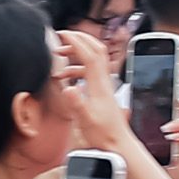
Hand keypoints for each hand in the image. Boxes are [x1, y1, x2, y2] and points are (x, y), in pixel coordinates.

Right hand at [55, 31, 130, 149]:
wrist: (118, 144)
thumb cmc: (103, 134)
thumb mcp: (86, 120)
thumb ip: (77, 104)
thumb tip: (69, 88)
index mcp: (100, 85)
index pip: (90, 55)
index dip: (76, 41)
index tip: (62, 33)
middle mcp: (104, 82)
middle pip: (96, 50)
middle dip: (80, 39)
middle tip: (62, 36)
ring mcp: (104, 86)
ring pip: (93, 59)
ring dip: (77, 52)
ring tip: (59, 55)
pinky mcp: (102, 92)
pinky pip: (90, 72)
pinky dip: (76, 67)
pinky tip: (65, 76)